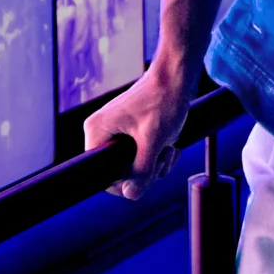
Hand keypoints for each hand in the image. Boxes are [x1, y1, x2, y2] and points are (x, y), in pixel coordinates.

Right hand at [84, 61, 194, 200]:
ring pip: (133, 165)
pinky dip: (156, 155)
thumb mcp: (153, 141)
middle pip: (120, 172)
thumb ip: (141, 171)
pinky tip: (169, 147)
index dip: (126, 182)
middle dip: (146, 171)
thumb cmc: (162, 101)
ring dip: (155, 164)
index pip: (103, 175)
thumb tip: (131, 195)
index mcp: (97, 131)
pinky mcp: (130, 131)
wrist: (176, 78)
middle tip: (162, 158)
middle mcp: (101, 131)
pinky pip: (139, 155)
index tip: (148, 173)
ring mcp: (116, 131)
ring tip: (168, 149)